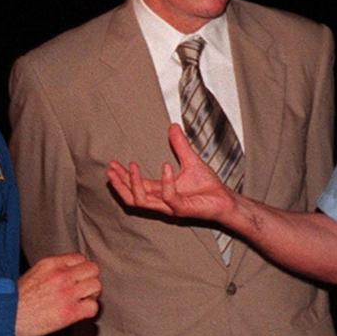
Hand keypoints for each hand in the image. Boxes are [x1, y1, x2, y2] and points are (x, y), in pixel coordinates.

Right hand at [15, 253, 100, 335]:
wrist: (5, 317)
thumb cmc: (15, 299)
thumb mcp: (33, 274)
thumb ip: (53, 270)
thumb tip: (69, 273)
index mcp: (51, 263)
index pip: (80, 258)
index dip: (81, 270)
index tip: (76, 279)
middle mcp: (61, 275)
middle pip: (93, 269)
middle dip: (90, 280)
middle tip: (82, 291)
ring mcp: (67, 293)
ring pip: (96, 286)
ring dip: (92, 295)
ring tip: (81, 301)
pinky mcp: (70, 312)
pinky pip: (93, 307)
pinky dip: (89, 311)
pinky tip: (79, 313)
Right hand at [107, 123, 236, 222]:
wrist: (226, 199)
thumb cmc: (208, 186)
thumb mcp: (191, 161)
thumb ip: (179, 145)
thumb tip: (172, 126)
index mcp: (161, 192)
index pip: (136, 187)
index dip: (123, 177)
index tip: (112, 164)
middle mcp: (162, 202)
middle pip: (132, 198)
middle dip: (120, 183)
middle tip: (110, 169)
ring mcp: (171, 207)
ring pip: (143, 202)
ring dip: (134, 184)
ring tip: (130, 166)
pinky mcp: (182, 209)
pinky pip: (169, 197)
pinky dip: (166, 182)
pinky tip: (166, 167)